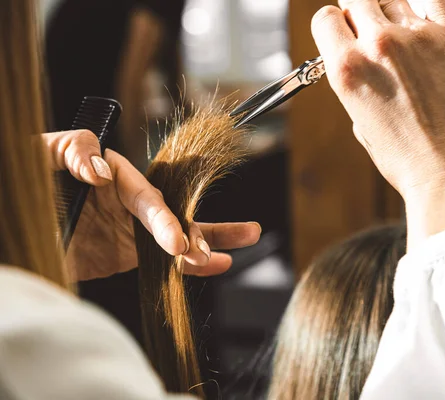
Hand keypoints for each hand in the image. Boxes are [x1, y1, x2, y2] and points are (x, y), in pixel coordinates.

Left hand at [44, 130, 260, 280]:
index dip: (163, 218)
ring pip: (178, 235)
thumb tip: (102, 172)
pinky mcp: (125, 256)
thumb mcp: (40, 153)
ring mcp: (128, 230)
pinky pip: (163, 261)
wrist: (13, 227)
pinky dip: (191, 265)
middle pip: (171, 213)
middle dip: (193, 232)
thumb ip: (71, 149)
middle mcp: (125, 202)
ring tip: (245, 239)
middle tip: (200, 250)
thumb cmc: (24, 180)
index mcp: (112, 176)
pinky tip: (218, 263)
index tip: (174, 241)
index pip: (145, 196)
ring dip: (208, 240)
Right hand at [311, 0, 444, 247]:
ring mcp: (417, 36)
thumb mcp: (361, 124)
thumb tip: (363, 64)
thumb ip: (357, 85)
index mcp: (346, 69)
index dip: (335, 25)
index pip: (326, 17)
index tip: (345, 32)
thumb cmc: (407, 160)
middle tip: (373, 34)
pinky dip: (427, 7)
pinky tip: (428, 26)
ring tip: (405, 42)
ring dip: (392, 13)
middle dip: (360, 14)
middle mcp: (378, 45)